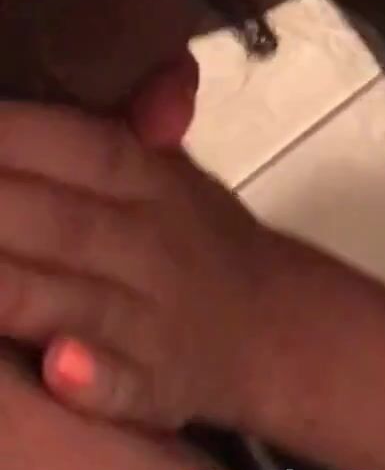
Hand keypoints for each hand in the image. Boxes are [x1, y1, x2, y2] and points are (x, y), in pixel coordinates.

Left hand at [0, 100, 278, 428]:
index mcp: (148, 179)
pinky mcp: (155, 391)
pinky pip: (121, 386)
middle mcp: (149, 243)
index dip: (10, 137)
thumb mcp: (167, 169)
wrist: (274, 330)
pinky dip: (90, 378)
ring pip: (75, 300)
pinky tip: (58, 368)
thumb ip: (122, 123)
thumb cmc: (191, 236)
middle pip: (61, 221)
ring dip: (13, 288)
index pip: (79, 146)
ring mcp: (152, 320)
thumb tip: (124, 78)